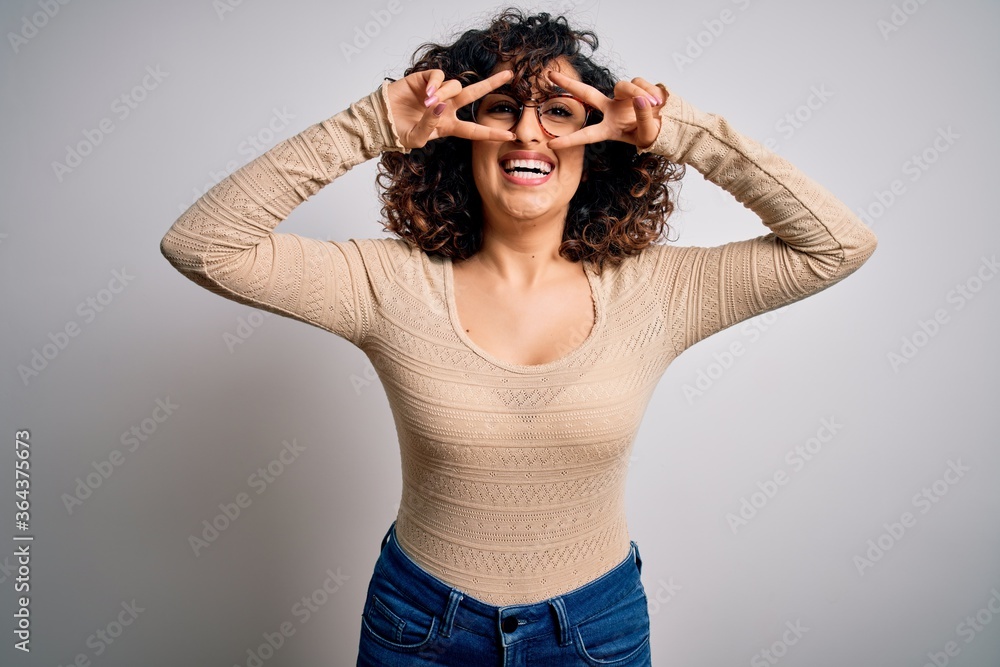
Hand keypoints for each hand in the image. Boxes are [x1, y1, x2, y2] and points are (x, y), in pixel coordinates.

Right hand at [385, 69, 517, 148]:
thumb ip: (430, 125)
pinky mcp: (425, 79)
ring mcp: (437, 92)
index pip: (475, 130)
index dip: (492, 133)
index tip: (511, 136)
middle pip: (474, 95)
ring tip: (428, 102)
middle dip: (492, 84)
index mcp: (449, 125)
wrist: (380, 120)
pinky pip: (439, 77)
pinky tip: (427, 93)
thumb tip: (440, 105)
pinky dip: (436, 84)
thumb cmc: (399, 133)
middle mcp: (447, 107)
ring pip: (454, 87)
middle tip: (510, 74)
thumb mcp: (416, 139)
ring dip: (445, 94)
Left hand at [543, 71, 666, 149]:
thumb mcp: (648, 135)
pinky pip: (639, 83)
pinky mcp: (636, 86)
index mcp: (610, 128)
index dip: (570, 140)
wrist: (672, 124)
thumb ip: (643, 118)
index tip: (550, 145)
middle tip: (548, 75)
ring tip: (654, 105)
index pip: (587, 135)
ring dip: (638, 93)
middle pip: (587, 94)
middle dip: (568, 84)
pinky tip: (658, 100)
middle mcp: (612, 110)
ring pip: (623, 86)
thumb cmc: (656, 135)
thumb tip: (637, 98)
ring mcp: (622, 97)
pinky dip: (650, 91)